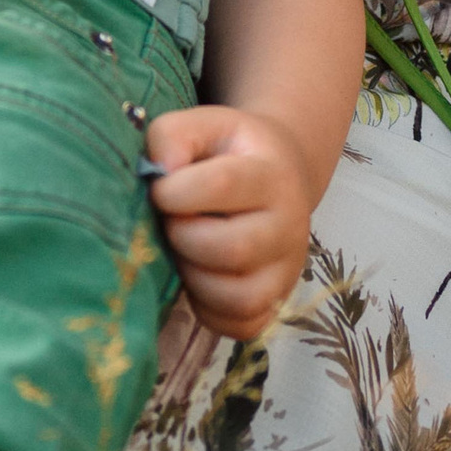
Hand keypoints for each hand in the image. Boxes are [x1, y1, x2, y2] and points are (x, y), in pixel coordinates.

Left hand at [143, 106, 316, 341]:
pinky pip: (241, 325)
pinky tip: (198, 277)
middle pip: (232, 249)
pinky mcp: (276, 302)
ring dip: (194, 278)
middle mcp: (290, 226)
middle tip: (171, 223)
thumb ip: (172, 136)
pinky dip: (209, 309)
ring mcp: (287, 270)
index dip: (175, 191)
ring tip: (184, 251)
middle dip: (183, 238)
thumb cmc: (227, 152)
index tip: (159, 189)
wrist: (276, 177)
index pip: (223, 186)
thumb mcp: (202, 126)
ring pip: (238, 297)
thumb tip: (160, 174)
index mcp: (272, 175)